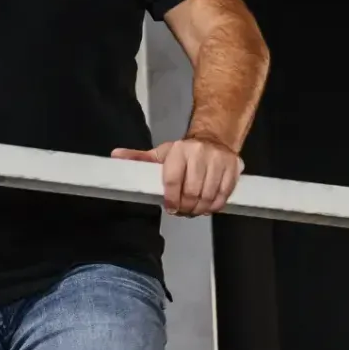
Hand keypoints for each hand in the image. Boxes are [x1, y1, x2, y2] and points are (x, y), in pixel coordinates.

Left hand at [112, 134, 242, 216]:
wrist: (215, 137)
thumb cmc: (185, 151)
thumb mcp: (162, 152)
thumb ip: (140, 158)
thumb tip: (115, 156)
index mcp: (180, 150)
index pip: (173, 180)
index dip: (171, 199)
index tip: (170, 208)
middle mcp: (200, 154)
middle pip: (192, 192)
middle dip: (185, 208)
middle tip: (182, 212)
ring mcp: (219, 161)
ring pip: (208, 196)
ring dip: (199, 210)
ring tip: (193, 211)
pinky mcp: (233, 169)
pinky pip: (224, 195)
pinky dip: (215, 206)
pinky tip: (207, 207)